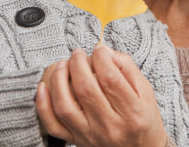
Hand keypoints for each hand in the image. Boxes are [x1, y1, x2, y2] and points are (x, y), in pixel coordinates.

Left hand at [36, 44, 167, 146]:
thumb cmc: (143, 119)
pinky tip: (44, 87)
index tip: (99, 50)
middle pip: (85, 89)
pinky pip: (52, 124)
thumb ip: (126, 67)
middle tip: (78, 53)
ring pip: (65, 106)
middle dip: (77, 63)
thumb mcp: (145, 91)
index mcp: (132, 113)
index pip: (110, 79)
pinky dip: (43, 105)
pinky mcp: (76, 140)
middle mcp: (110, 127)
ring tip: (63, 65)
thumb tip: (103, 50)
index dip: (100, 57)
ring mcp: (90, 135)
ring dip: (59, 79)